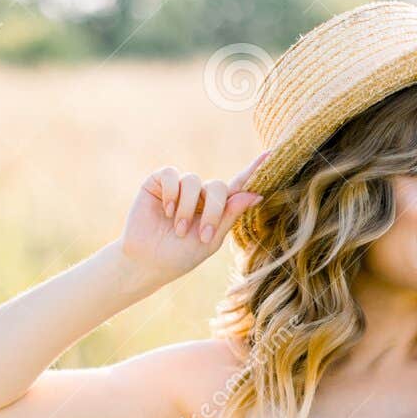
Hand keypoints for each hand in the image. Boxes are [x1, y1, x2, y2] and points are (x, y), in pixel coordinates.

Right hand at [118, 151, 268, 284]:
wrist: (146, 262)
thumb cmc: (178, 256)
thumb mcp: (209, 241)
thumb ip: (229, 216)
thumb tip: (254, 195)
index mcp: (216, 209)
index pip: (237, 186)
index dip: (252, 171)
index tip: (270, 155)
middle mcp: (199, 194)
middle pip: (217, 187)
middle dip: (213, 210)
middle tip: (202, 235)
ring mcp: (179, 186)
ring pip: (193, 180)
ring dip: (186, 208)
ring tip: (177, 229)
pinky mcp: (158, 181)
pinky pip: (171, 174)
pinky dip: (171, 193)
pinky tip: (165, 210)